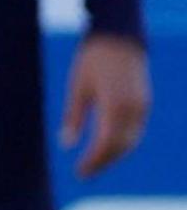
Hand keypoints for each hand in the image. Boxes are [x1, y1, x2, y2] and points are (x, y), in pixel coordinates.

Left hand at [62, 31, 149, 174]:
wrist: (120, 36)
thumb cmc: (92, 59)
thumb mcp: (77, 86)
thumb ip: (74, 116)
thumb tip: (65, 145)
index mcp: (114, 104)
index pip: (106, 143)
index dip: (94, 161)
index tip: (80, 172)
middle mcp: (133, 109)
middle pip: (121, 146)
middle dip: (103, 162)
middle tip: (84, 172)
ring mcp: (142, 106)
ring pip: (131, 141)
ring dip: (114, 155)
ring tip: (94, 163)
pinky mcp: (145, 103)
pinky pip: (136, 131)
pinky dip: (123, 143)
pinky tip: (107, 147)